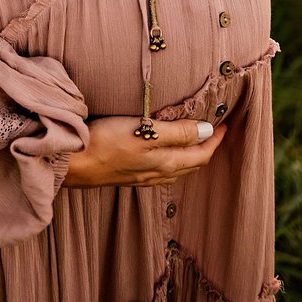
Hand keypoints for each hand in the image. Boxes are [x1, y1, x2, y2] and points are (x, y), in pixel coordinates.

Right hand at [63, 116, 226, 187]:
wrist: (76, 164)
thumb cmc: (108, 141)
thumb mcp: (145, 131)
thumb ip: (178, 132)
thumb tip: (207, 130)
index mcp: (167, 163)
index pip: (201, 154)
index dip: (215, 139)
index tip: (225, 123)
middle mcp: (160, 174)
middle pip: (193, 163)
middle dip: (207, 147)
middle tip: (216, 130)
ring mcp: (145, 177)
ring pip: (178, 168)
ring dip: (192, 155)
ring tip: (197, 139)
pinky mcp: (131, 176)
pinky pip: (164, 171)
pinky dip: (175, 160)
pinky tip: (167, 154)